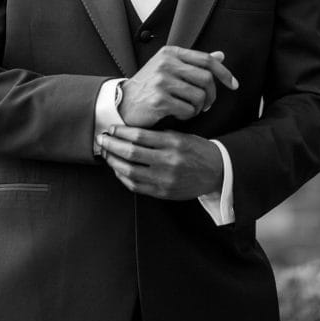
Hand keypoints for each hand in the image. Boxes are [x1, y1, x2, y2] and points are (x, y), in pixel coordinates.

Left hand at [97, 126, 222, 199]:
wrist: (217, 172)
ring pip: (130, 171)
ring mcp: (165, 179)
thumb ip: (159, 135)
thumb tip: (130, 131)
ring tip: (107, 153)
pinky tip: (117, 169)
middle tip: (102, 139)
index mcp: (173, 143)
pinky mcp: (163, 192)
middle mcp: (168, 161)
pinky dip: (123, 177)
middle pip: (131, 153)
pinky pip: (136, 186)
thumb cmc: (198, 150)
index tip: (112, 128)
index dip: (121, 131)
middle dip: (112, 145)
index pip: (140, 135)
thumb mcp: (182, 136)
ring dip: (114, 161)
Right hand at [118, 46, 237, 127]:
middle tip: (207, 104)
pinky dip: (187, 116)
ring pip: (199, 96)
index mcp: (170, 52)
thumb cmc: (148, 86)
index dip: (224, 73)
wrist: (123, 103)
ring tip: (189, 109)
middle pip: (206, 79)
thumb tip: (220, 55)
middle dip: (212, 95)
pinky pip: (188, 111)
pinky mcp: (158, 99)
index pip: (206, 60)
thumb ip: (194, 62)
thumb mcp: (169, 68)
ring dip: (198, 107)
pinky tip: (178, 114)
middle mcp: (166, 63)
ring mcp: (161, 81)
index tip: (233, 85)